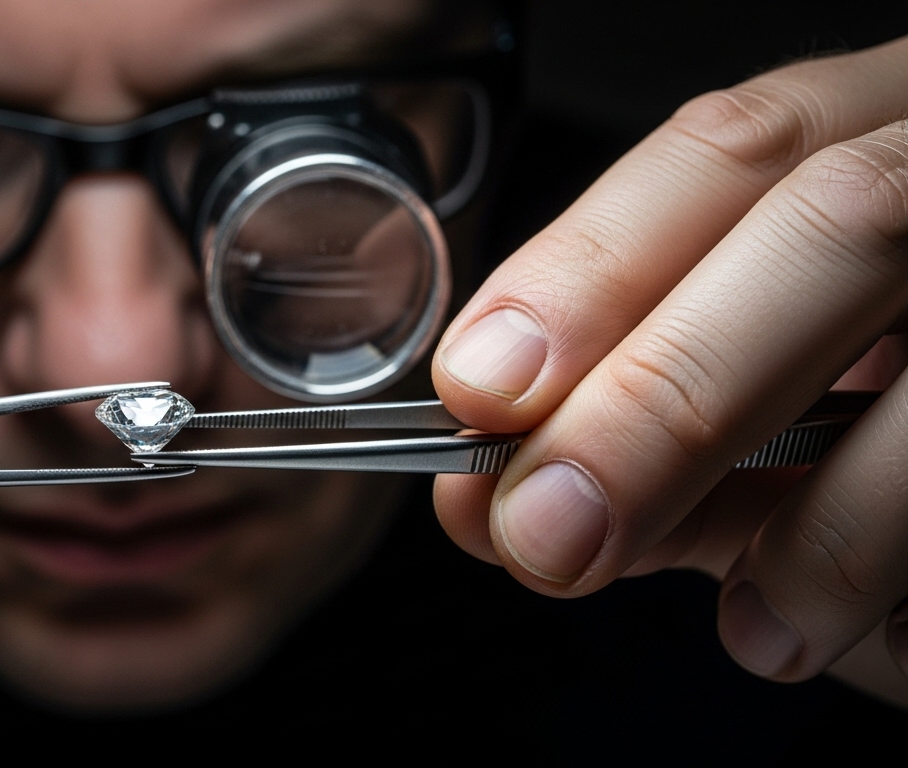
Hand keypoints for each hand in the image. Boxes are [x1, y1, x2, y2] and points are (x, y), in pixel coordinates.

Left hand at [431, 36, 907, 694]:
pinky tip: (880, 635)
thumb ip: (622, 425)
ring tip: (763, 626)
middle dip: (669, 394)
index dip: (592, 269)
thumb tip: (492, 500)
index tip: (486, 387)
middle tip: (555, 531)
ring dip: (830, 532)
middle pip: (842, 226)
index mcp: (868, 137)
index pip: (727, 153)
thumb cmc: (870, 380)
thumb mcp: (749, 384)